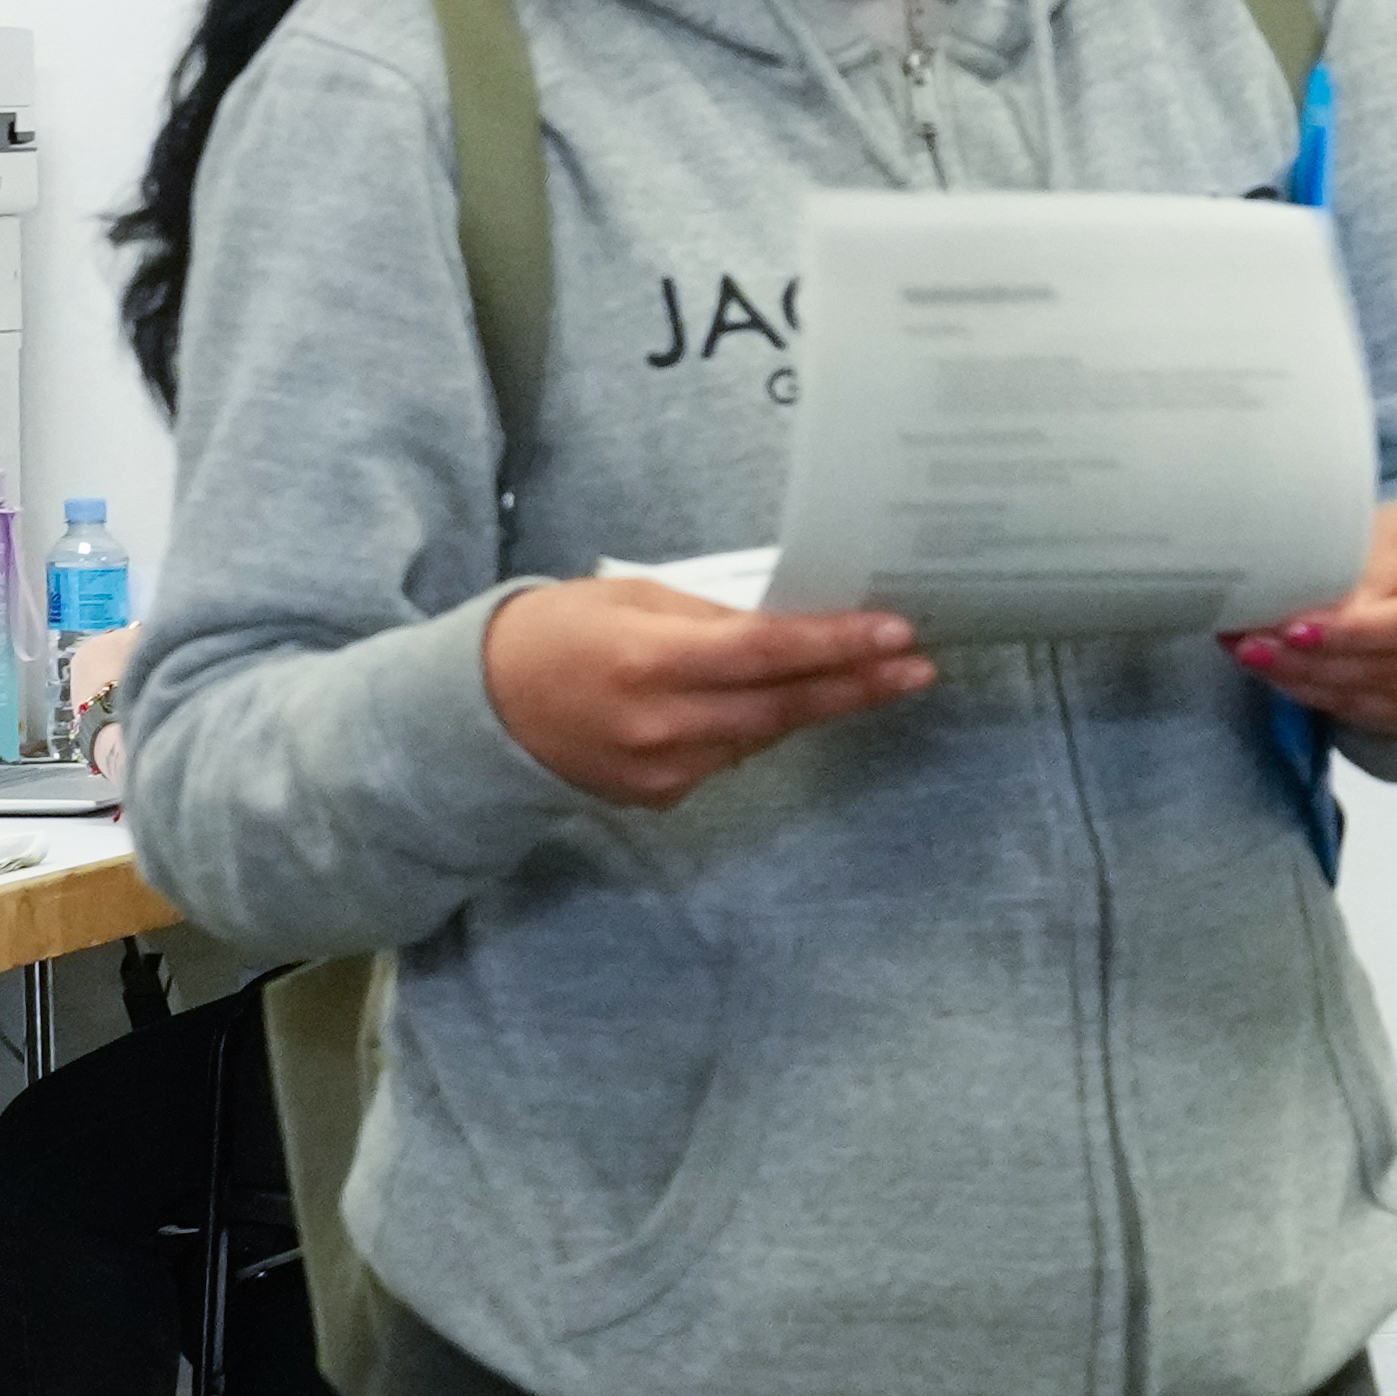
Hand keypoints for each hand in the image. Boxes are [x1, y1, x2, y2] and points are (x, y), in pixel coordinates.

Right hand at [483, 575, 928, 805]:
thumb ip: (711, 617)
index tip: (896, 634)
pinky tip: (772, 706)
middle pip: (782, 708)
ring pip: (762, 737)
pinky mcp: (660, 798)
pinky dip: (754, 729)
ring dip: (813, 706)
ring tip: (868, 677)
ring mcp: (662, 770)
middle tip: (918, 668)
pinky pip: (729, 757)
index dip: (835, 646)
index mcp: (649, 659)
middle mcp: (660, 723)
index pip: (765, 653)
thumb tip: (790, 625)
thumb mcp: (629, 597)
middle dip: (857, 687)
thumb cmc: (555, 633)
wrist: (478, 710)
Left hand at [1233, 503, 1396, 738]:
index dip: (1347, 634)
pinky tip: (1276, 672)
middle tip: (1250, 641)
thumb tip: (1300, 611)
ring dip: (1301, 681)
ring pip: (1366, 701)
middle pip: (1384, 671)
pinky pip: (1360, 715)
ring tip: (1249, 652)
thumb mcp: (1394, 537)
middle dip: (1310, 662)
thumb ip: (1355, 575)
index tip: (1292, 629)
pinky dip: (1313, 694)